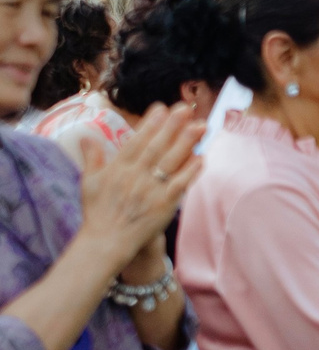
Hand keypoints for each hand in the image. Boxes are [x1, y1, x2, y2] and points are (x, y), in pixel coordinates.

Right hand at [72, 104, 204, 268]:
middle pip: (156, 147)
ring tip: (199, 126)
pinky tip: (201, 157)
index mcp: (117, 169)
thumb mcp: (89, 182)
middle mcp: (134, 177)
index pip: (136, 142)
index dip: (150, 124)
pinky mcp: (164, 205)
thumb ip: (92, 158)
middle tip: (185, 108)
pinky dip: (190, 171)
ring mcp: (150, 191)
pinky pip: (180, 184)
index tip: (161, 108)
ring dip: (186, 143)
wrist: (106, 242)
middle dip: (171, 126)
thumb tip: (86, 137)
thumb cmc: (98, 212)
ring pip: (170, 162)